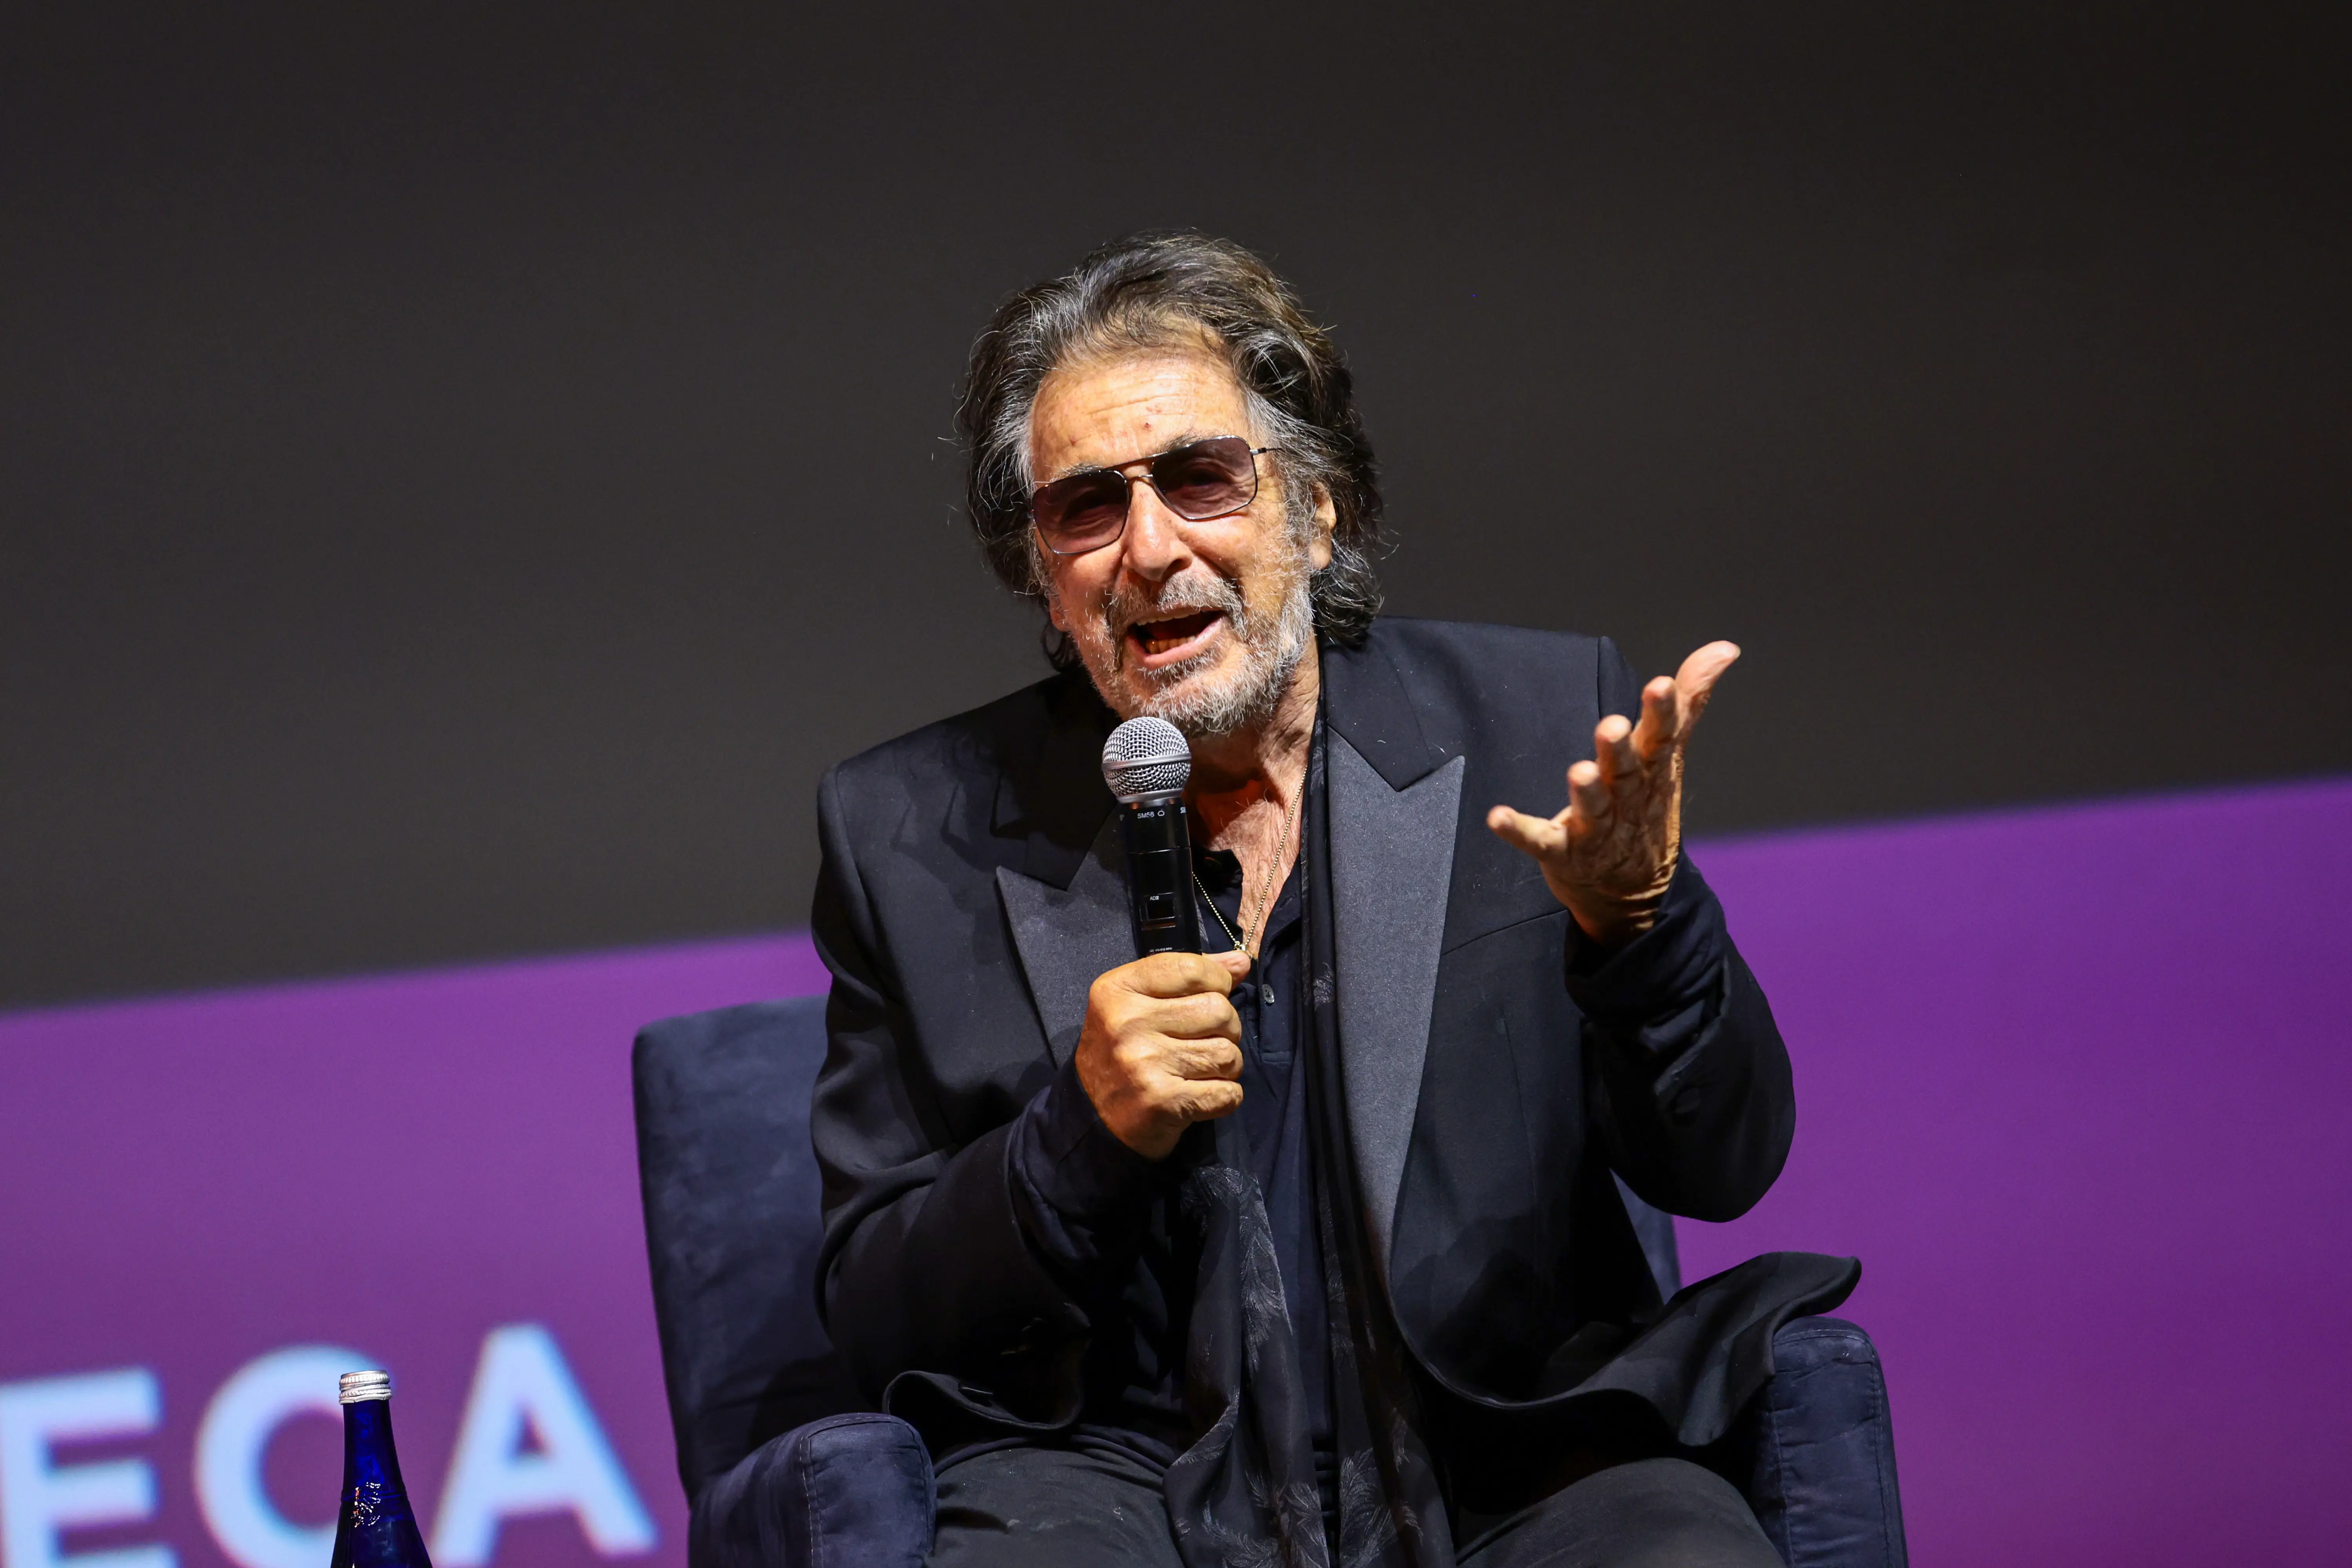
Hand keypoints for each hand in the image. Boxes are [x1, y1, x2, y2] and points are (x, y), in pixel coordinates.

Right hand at [1074, 949, 1253, 1159]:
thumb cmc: (1122, 1050)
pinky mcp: (1163, 1102)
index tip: (1211, 996)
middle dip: (1225, 1028)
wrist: (1092, 1115)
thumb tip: (1241, 961)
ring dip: (1225, 1065)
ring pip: (1228, 1054)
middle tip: (1205, 1040)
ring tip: (1200, 1069)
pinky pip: (1228, 1092)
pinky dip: (1224, 1096)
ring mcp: (1145, 1064)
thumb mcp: (1140, 1001)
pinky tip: (1201, 1094)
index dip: (1217, 981)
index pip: (1192, 968)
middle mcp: (1128, 1023)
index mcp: (1119, 989)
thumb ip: (1190, 976)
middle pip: (1219, 1011)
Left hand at [1485, 641, 1739, 946]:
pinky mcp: (1563, 852)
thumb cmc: (1646, 806)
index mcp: (1651, 770)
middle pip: (1625, 771)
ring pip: (1592, 808)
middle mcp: (1626, 798)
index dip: (1662, 713)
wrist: (1631, 889)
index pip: (1661, 738)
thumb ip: (1687, 699)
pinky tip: (1497, 817)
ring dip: (1586, 792)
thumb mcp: (1669, 752)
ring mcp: (1595, 829)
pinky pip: (1540, 840)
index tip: (1660, 686)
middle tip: (1613, 726)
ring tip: (1580, 772)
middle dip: (1618, 749)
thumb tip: (1724, 649)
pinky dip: (1519, 831)